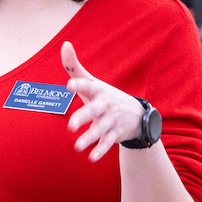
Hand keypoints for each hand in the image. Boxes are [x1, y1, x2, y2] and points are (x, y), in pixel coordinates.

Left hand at [62, 41, 144, 160]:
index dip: (78, 85)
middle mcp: (105, 105)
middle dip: (83, 117)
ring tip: (77, 146)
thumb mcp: (92, 81)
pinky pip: (108, 143)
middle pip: (93, 110)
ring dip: (89, 138)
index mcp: (97, 90)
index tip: (69, 86)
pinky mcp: (115, 134)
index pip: (87, 86)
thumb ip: (74, 67)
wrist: (137, 115)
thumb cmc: (105, 96)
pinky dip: (100, 150)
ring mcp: (111, 120)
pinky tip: (91, 157)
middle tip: (70, 125)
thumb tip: (65, 44)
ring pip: (100, 129)